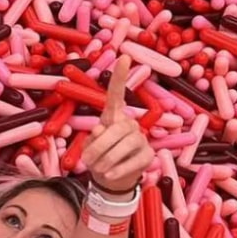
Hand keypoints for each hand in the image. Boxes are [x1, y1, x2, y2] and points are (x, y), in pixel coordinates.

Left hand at [83, 58, 151, 193]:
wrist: (111, 181)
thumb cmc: (99, 158)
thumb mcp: (90, 146)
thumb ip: (94, 137)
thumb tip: (102, 129)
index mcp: (114, 116)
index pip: (116, 94)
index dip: (120, 76)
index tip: (124, 56)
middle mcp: (130, 123)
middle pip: (116, 128)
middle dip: (98, 147)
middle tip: (88, 162)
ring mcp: (141, 139)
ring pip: (124, 145)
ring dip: (105, 161)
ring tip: (98, 169)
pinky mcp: (148, 156)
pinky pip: (132, 161)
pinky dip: (117, 170)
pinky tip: (109, 175)